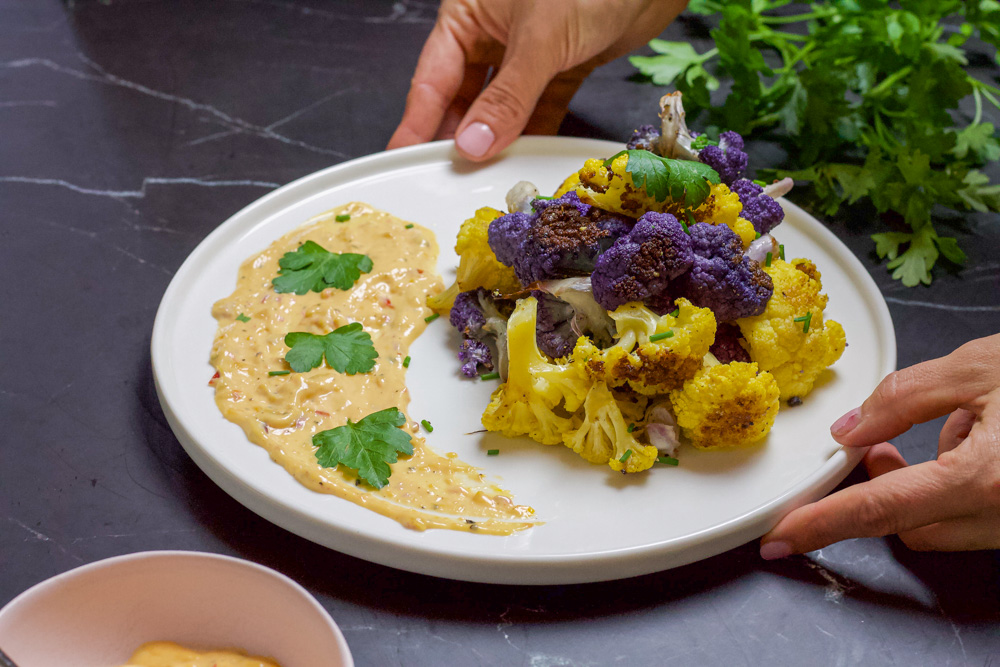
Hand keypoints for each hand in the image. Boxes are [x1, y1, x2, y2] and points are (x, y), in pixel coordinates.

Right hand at [387, 0, 686, 160]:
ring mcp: (529, 50)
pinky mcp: (564, 63)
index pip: (431, 77)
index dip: (418, 122)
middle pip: (464, 97)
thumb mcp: (540, 38)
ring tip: (485, 178)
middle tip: (446, 179)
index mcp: (468, 13)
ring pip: (503, 106)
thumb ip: (507, 97)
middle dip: (459, 137)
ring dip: (498, 140)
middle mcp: (493, 31)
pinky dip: (535, 131)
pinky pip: (541, 106)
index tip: (404, 160)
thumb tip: (473, 145)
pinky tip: (525, 158)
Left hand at [760, 333, 999, 558]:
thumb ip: (905, 398)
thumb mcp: (978, 369)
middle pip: (909, 528)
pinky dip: (959, 488)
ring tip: (950, 428)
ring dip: (923, 488)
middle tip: (872, 446)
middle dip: (878, 491)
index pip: (879, 510)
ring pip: (942, 527)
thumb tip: (849, 430)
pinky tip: (975, 441)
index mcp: (984, 481)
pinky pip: (976, 518)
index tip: (778, 537)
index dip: (821, 524)